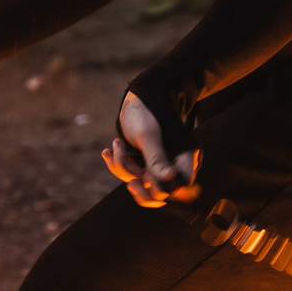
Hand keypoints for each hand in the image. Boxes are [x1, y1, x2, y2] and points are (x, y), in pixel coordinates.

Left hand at [103, 91, 198, 207]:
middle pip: (158, 194)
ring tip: (116, 143)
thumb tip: (168, 180)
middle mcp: (172, 165)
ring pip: (138, 182)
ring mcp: (156, 165)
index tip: (141, 178)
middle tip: (130, 181)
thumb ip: (157, 158)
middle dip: (139, 185)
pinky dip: (117, 163)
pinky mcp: (142, 162)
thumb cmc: (146, 111)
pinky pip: (129, 173)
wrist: (137, 96)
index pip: (178, 188)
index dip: (161, 190)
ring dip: (122, 166)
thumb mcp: (148, 134)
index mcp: (183, 158)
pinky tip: (107, 150)